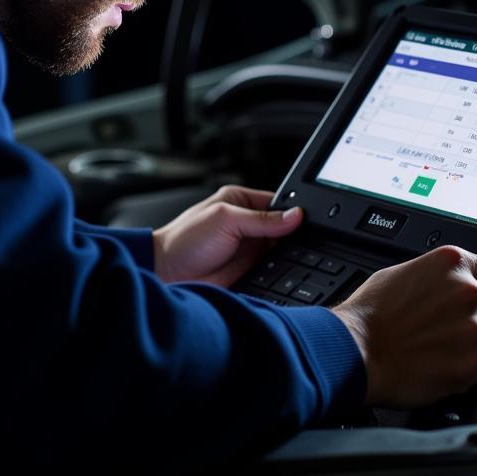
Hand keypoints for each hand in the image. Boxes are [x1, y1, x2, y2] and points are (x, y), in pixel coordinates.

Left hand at [153, 185, 303, 285]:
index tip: (309, 222)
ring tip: (294, 258)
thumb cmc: (184, 240)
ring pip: (282, 250)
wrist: (166, 274)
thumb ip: (262, 219)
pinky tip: (285, 274)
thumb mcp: (226, 220)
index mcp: (241, 201)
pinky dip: (281, 273)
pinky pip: (274, 271)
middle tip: (306, 242)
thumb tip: (295, 216)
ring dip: (288, 255)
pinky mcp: (250, 271)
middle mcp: (248, 223)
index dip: (295, 212)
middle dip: (294, 235)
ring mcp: (250, 248)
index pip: (279, 203)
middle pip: (284, 227)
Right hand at [332, 245, 476, 407]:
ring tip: (450, 353)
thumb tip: (474, 288)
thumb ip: (450, 278)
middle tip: (469, 342)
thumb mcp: (410, 273)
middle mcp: (469, 290)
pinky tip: (443, 365)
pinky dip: (470, 373)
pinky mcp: (471, 360)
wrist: (354, 348)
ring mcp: (473, 326)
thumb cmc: (371, 315)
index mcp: (455, 264)